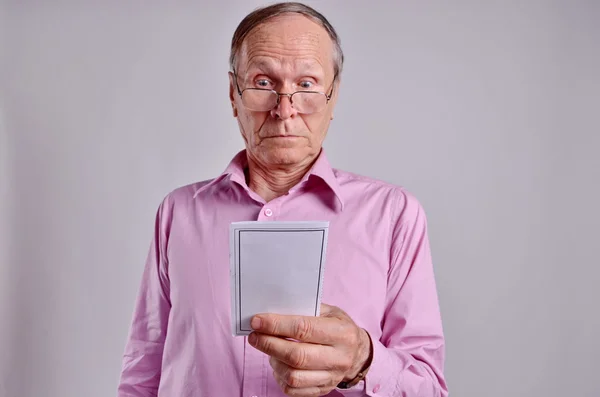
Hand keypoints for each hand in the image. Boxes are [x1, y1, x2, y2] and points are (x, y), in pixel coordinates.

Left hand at [248, 303, 372, 396]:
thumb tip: (272, 310)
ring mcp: (331, 377)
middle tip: (254, 336)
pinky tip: (277, 363)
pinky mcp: (322, 390)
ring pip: (293, 375)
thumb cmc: (339, 327)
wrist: (359, 352)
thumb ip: (304, 309)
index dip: (276, 325)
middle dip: (269, 344)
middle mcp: (339, 358)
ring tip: (268, 348)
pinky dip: (279, 377)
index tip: (257, 321)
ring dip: (273, 361)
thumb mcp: (329, 312)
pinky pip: (293, 390)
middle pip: (296, 355)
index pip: (303, 329)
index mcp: (342, 333)